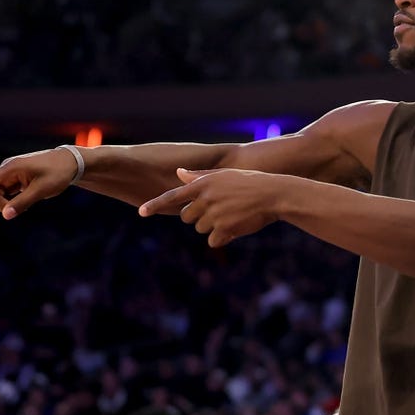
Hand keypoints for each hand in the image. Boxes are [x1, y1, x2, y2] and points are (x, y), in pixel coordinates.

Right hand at [0, 147, 77, 218]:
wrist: (70, 163)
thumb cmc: (57, 174)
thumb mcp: (42, 191)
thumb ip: (22, 203)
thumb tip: (5, 216)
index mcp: (12, 168)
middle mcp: (7, 169)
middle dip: (1, 205)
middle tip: (21, 210)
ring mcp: (11, 174)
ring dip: (9, 204)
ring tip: (30, 200)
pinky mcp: (15, 179)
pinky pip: (7, 194)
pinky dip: (14, 201)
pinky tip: (28, 199)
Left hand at [141, 168, 285, 246]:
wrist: (273, 194)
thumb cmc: (249, 183)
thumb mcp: (223, 175)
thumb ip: (199, 176)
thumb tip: (178, 173)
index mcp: (202, 184)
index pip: (172, 196)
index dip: (155, 204)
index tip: (141, 212)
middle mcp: (204, 199)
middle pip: (187, 218)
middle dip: (198, 217)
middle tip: (219, 210)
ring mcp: (213, 215)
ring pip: (202, 229)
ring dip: (213, 227)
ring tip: (232, 215)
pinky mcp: (223, 229)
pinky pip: (214, 241)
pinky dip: (223, 237)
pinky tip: (236, 226)